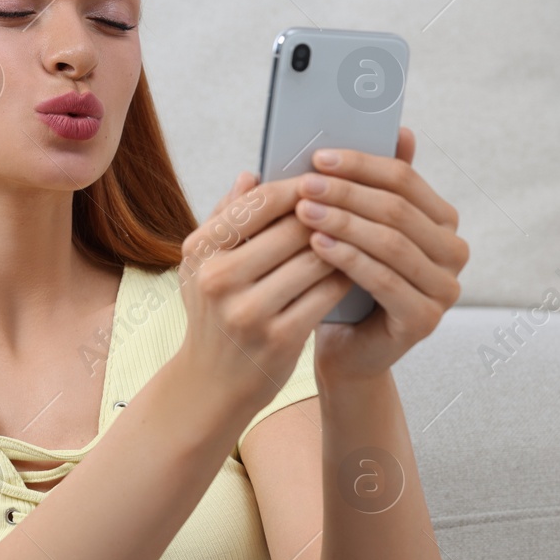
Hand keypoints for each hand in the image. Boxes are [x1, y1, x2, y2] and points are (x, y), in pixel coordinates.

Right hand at [177, 166, 353, 410]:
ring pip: (316, 258)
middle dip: (327, 213)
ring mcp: (248, 310)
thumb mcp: (203, 266)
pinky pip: (327, 292)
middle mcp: (218, 279)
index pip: (258, 202)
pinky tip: (354, 270)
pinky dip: (344, 276)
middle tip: (353, 203)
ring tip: (359, 232)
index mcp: (199, 252)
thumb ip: (225, 219)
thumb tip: (251, 175)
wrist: (212, 383)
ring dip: (343, 243)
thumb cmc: (214, 314)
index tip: (323, 179)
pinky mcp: (279, 337)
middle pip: (293, 227)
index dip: (297, 186)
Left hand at [294, 126, 467, 382]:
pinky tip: (316, 244)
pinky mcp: (425, 319)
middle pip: (398, 209)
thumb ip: (371, 185)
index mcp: (442, 221)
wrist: (342, 347)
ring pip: (392, 243)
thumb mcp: (354, 227)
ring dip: (344, 222)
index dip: (360, 164)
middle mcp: (453, 251)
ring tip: (303, 210)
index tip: (317, 156)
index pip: (404, 179)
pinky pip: (385, 280)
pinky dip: (349, 258)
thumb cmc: (343, 280)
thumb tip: (402, 129)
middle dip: (347, 192)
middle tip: (304, 183)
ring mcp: (445, 288)